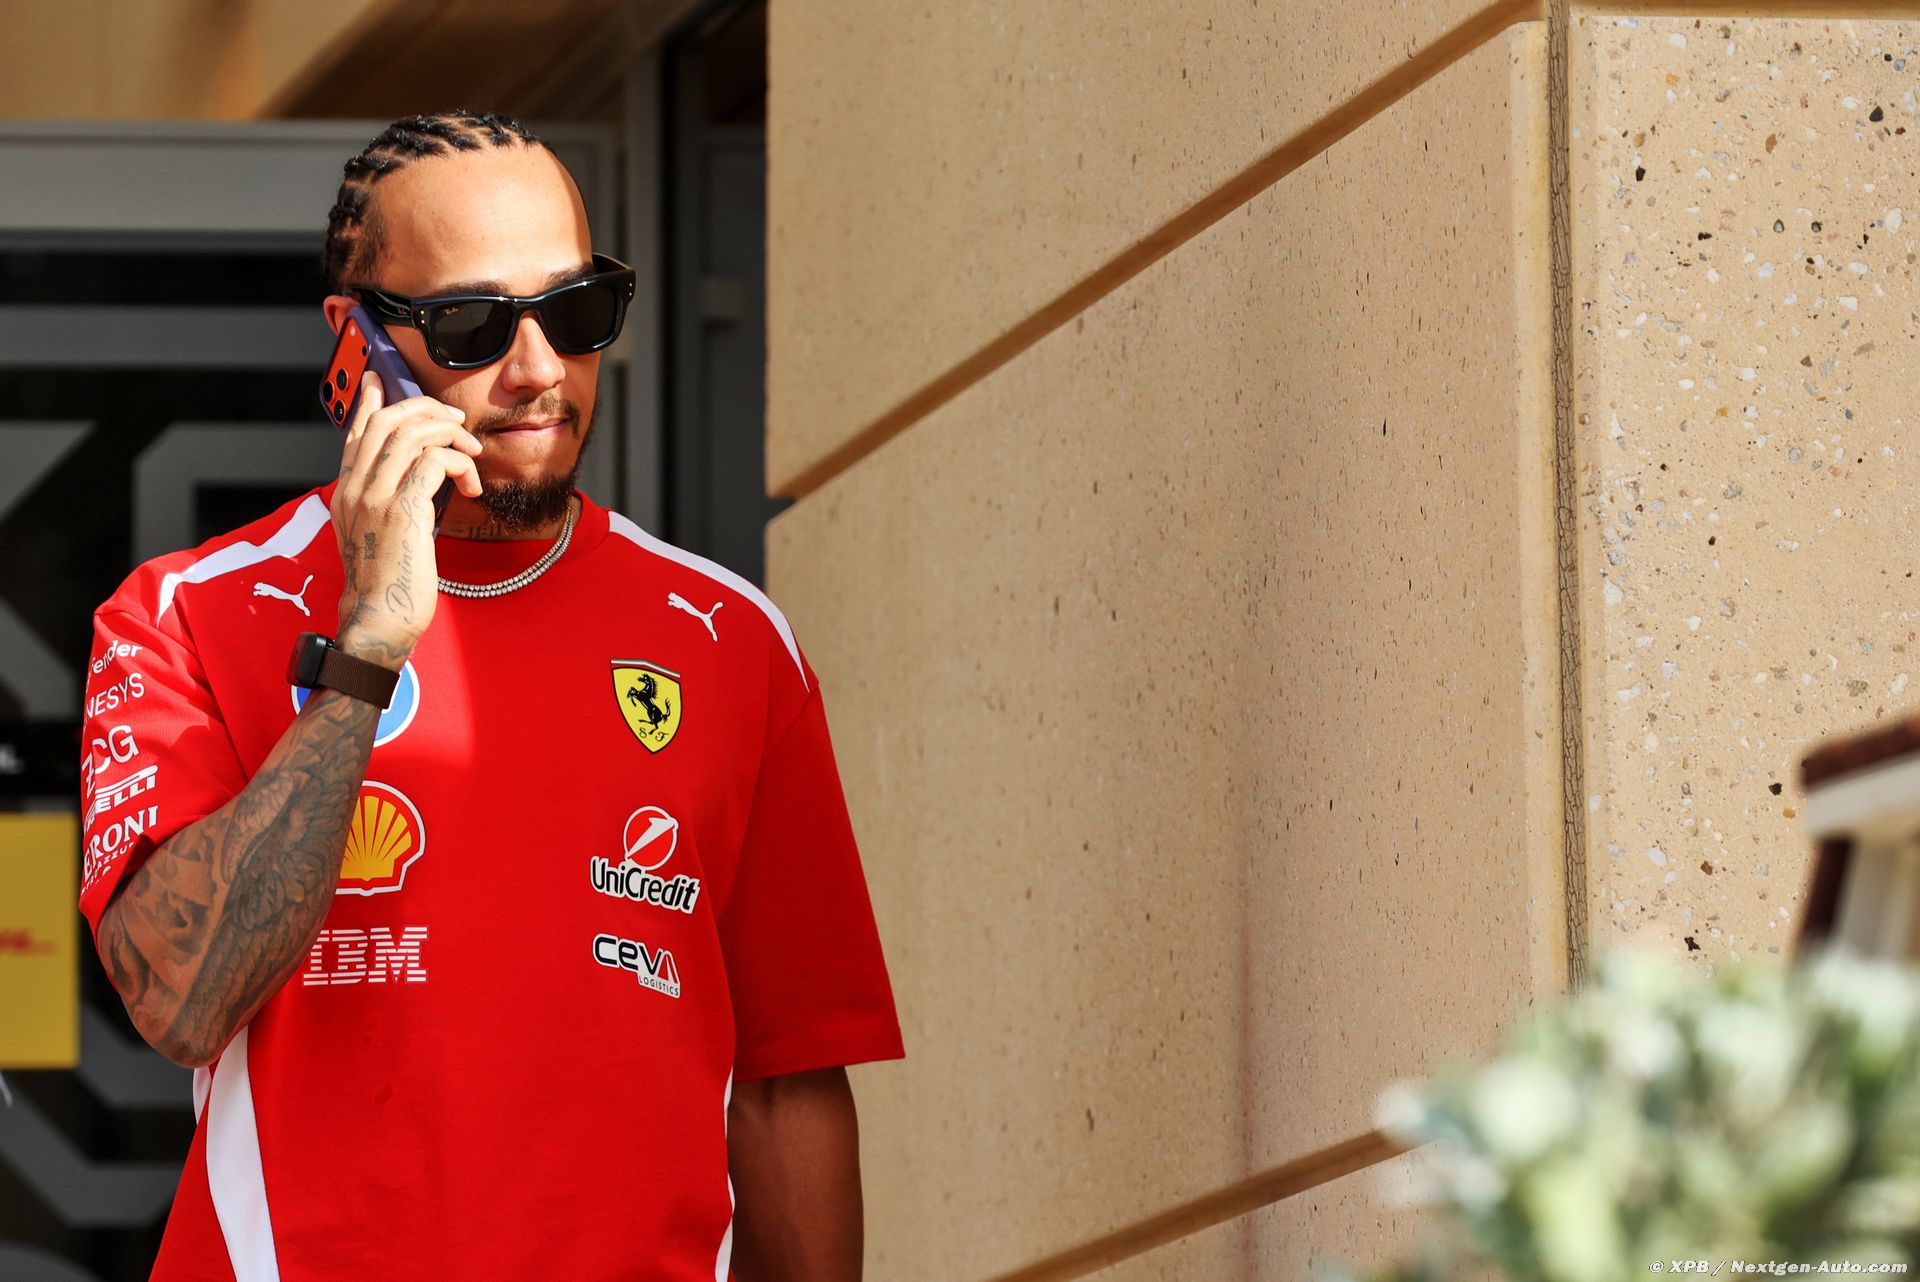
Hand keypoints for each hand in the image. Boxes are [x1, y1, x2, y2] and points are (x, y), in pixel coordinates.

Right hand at [330, 371, 482, 667]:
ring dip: (450, 435)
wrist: (378, 620)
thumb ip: (387, 501)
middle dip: (427, 409)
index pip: (355, 431)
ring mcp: (374, 498)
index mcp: (346, 492)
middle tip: (457, 421)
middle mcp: (354, 489)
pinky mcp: (402, 511)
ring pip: (411, 434)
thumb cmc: (386, 582)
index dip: (370, 400)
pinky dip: (458, 463)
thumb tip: (418, 477)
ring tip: (471, 453)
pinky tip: (470, 485)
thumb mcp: (377, 533)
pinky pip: (432, 462)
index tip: (382, 378)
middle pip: (386, 421)